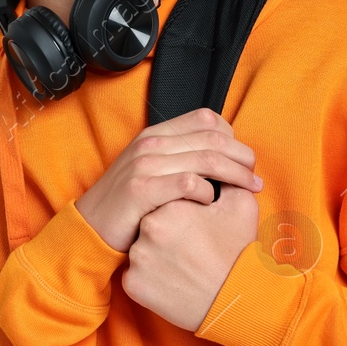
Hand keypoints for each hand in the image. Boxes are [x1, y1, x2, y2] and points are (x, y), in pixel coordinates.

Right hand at [75, 107, 263, 253]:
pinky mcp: (141, 190)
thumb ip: (178, 156)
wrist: (91, 226)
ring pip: (206, 160)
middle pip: (213, 139)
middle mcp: (151, 144)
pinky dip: (207, 192)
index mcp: (156, 134)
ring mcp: (145, 165)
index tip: (243, 157)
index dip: (232, 136)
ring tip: (251, 189)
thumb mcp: (150, 168)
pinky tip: (212, 203)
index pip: (206, 119)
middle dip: (242, 157)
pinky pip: (187, 184)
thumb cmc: (128, 202)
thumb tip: (219, 154)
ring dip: (236, 175)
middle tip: (256, 177)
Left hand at [121, 182, 260, 332]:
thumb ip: (226, 179)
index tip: (198, 226)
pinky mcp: (133, 284)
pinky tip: (173, 280)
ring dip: (158, 253)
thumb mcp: (242, 206)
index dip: (186, 212)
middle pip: (153, 223)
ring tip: (184, 265)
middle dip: (170, 232)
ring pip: (143, 248)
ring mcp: (137, 259)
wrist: (237, 301)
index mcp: (171, 206)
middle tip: (192, 247)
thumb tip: (217, 170)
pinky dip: (151, 277)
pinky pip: (137, 274)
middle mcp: (148, 229)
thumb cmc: (240, 253)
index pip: (170, 198)